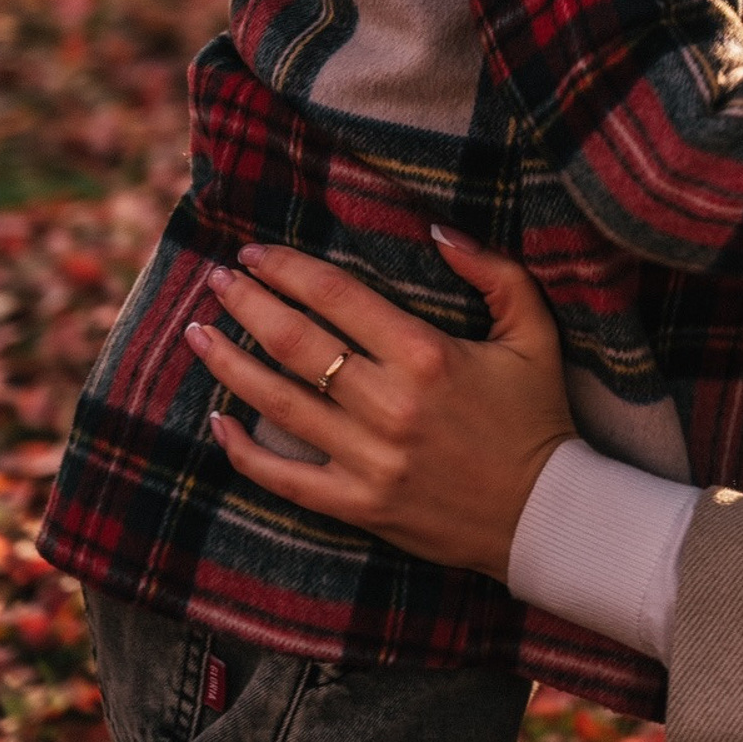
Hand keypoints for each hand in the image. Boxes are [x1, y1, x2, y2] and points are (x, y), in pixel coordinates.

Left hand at [183, 230, 575, 583]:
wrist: (544, 511)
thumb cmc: (537, 413)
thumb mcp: (534, 330)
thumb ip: (493, 271)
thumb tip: (438, 230)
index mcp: (427, 354)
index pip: (338, 297)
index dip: (290, 269)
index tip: (257, 252)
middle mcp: (390, 403)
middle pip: (297, 343)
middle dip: (249, 304)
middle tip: (219, 278)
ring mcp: (369, 459)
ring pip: (280, 402)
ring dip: (232, 364)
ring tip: (198, 333)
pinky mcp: (359, 505)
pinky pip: (285, 478)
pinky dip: (245, 452)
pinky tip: (218, 423)